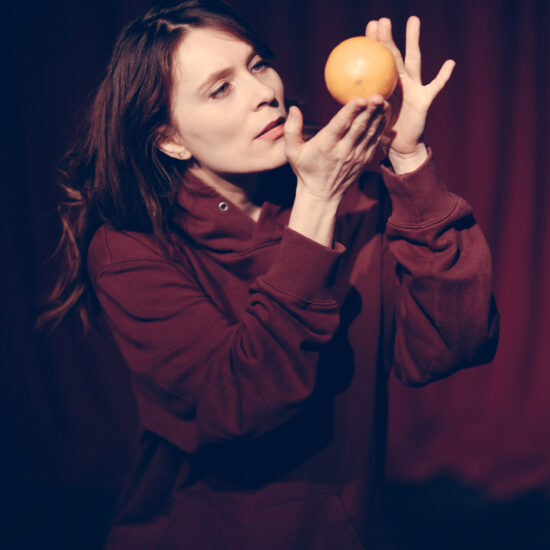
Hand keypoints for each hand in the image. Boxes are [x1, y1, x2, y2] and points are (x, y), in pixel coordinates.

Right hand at [284, 96, 387, 203]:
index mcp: (326, 146)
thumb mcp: (292, 152)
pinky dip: (380, 127)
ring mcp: (356, 157)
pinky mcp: (364, 161)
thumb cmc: (305, 170)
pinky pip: (374, 141)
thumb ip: (291, 129)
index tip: (360, 98)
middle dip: (370, 110)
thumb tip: (294, 108)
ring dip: (378, 116)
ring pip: (370, 133)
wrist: (322, 195)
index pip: (340, 126)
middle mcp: (343, 151)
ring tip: (384, 100)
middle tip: (378, 94)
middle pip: (359, 127)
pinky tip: (383, 115)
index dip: (351, 111)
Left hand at [365, 16, 454, 161]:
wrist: (400, 149)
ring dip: (413, 41)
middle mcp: (400, 82)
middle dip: (388, 37)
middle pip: (393, 55)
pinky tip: (450, 63)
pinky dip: (443, 76)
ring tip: (413, 20)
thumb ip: (361, 104)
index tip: (367, 27)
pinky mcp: (424, 100)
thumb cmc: (382, 133)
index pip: (378, 61)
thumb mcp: (369, 117)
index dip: (374, 44)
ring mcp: (414, 88)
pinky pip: (435, 87)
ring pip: (414, 61)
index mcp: (386, 85)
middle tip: (382, 19)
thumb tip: (342, 92)